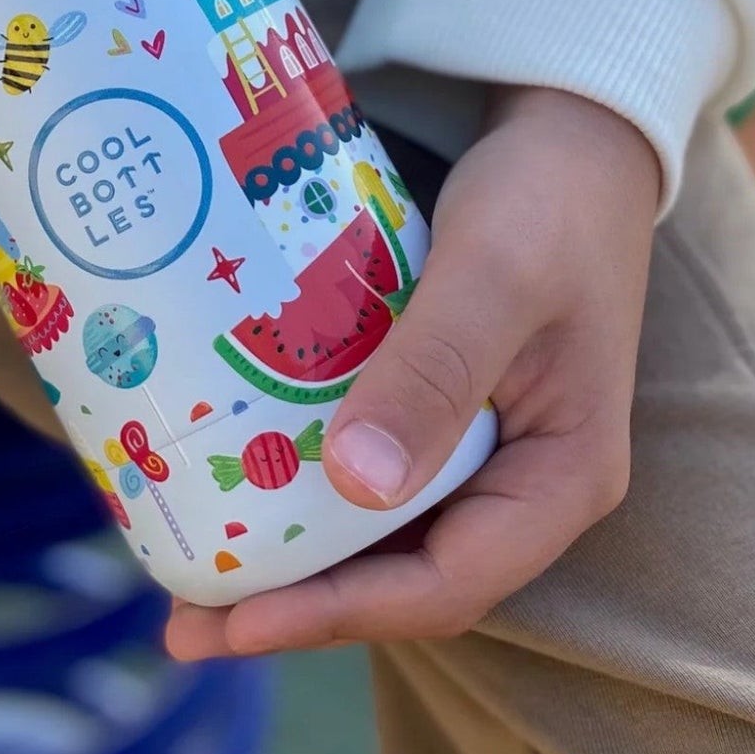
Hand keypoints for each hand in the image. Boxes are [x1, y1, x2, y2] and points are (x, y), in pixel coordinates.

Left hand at [166, 86, 659, 657]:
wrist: (571, 132)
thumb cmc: (544, 199)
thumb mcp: (494, 275)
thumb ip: (435, 371)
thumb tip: (357, 485)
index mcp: (563, 479)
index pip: (446, 584)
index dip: (340, 615)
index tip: (238, 621)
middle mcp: (525, 485)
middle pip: (406, 578)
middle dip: (298, 607)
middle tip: (183, 620)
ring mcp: (484, 450)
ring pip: (383, 534)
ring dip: (295, 560)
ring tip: (189, 569)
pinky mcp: (443, 408)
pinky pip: (371, 472)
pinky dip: (306, 491)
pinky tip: (236, 480)